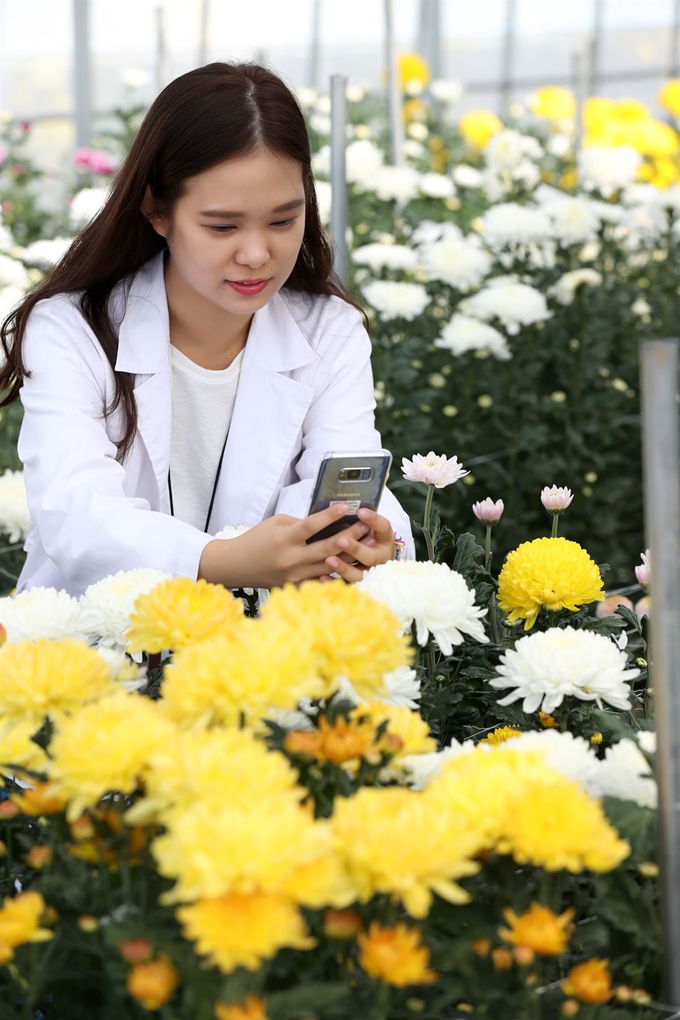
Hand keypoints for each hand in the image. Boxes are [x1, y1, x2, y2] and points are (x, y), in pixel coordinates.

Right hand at [198, 503, 370, 588]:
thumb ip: (300, 524)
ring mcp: (295, 576)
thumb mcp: (276, 524)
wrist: (236, 565)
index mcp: (284, 539)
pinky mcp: (297, 586)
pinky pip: (322, 579)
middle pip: (327, 548)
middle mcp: (291, 559)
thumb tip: (326, 522)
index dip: (330, 515)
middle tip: (366, 525)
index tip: (347, 506)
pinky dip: (338, 572)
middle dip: (350, 535)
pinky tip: (354, 564)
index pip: (311, 525)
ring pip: (330, 566)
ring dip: (350, 554)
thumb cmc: (256, 540)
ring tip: (366, 543)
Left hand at [321, 508, 394, 583]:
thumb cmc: (368, 536)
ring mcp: (371, 573)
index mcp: (384, 539)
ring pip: (359, 574)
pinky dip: (334, 582)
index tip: (360, 511)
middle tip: (341, 540)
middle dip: (356, 548)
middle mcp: (380, 557)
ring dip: (343, 568)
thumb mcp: (370, 526)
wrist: (378, 561)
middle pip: (371, 556)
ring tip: (329, 560)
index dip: (373, 520)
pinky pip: (346, 586)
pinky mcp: (359, 584)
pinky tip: (322, 577)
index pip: (383, 528)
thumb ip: (360, 520)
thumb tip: (343, 507)